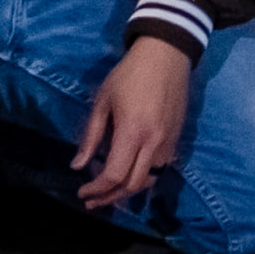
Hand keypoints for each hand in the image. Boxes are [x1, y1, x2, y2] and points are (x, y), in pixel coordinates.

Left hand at [72, 25, 200, 212]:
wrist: (167, 54)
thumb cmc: (129, 74)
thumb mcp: (102, 101)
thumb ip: (91, 136)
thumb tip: (77, 165)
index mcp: (133, 132)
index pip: (114, 175)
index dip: (96, 189)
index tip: (82, 191)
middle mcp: (154, 141)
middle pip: (133, 184)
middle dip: (110, 197)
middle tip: (92, 200)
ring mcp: (169, 141)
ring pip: (150, 179)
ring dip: (128, 190)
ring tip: (109, 192)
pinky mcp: (177, 136)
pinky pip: (161, 167)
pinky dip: (144, 177)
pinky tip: (130, 174)